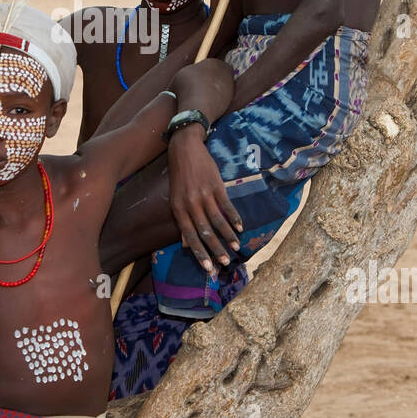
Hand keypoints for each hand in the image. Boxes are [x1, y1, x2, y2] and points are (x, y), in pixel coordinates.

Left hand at [167, 127, 242, 273]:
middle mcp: (190, 204)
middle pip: (204, 232)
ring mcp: (203, 194)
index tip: (208, 268)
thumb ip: (182, 221)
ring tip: (236, 247)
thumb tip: (185, 244)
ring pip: (217, 220)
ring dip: (227, 236)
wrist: (184, 149)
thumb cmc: (180, 177)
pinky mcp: (215, 185)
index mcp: (178, 209)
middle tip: (225, 263)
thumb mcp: (176, 199)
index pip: (190, 236)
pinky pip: (226, 205)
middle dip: (216, 249)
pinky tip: (240, 227)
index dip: (199, 253)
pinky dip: (234, 217)